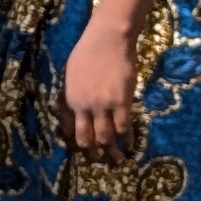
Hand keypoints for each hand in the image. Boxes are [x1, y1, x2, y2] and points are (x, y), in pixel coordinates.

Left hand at [65, 4, 140, 155]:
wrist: (108, 39)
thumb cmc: (87, 51)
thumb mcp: (71, 74)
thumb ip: (72, 93)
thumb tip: (72, 109)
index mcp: (70, 100)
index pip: (71, 130)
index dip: (78, 143)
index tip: (84, 150)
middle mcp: (85, 108)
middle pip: (88, 139)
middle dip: (93, 154)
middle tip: (99, 162)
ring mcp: (104, 106)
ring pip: (106, 138)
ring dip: (111, 153)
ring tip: (117, 160)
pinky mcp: (122, 102)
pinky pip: (124, 128)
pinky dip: (127, 140)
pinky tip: (129, 146)